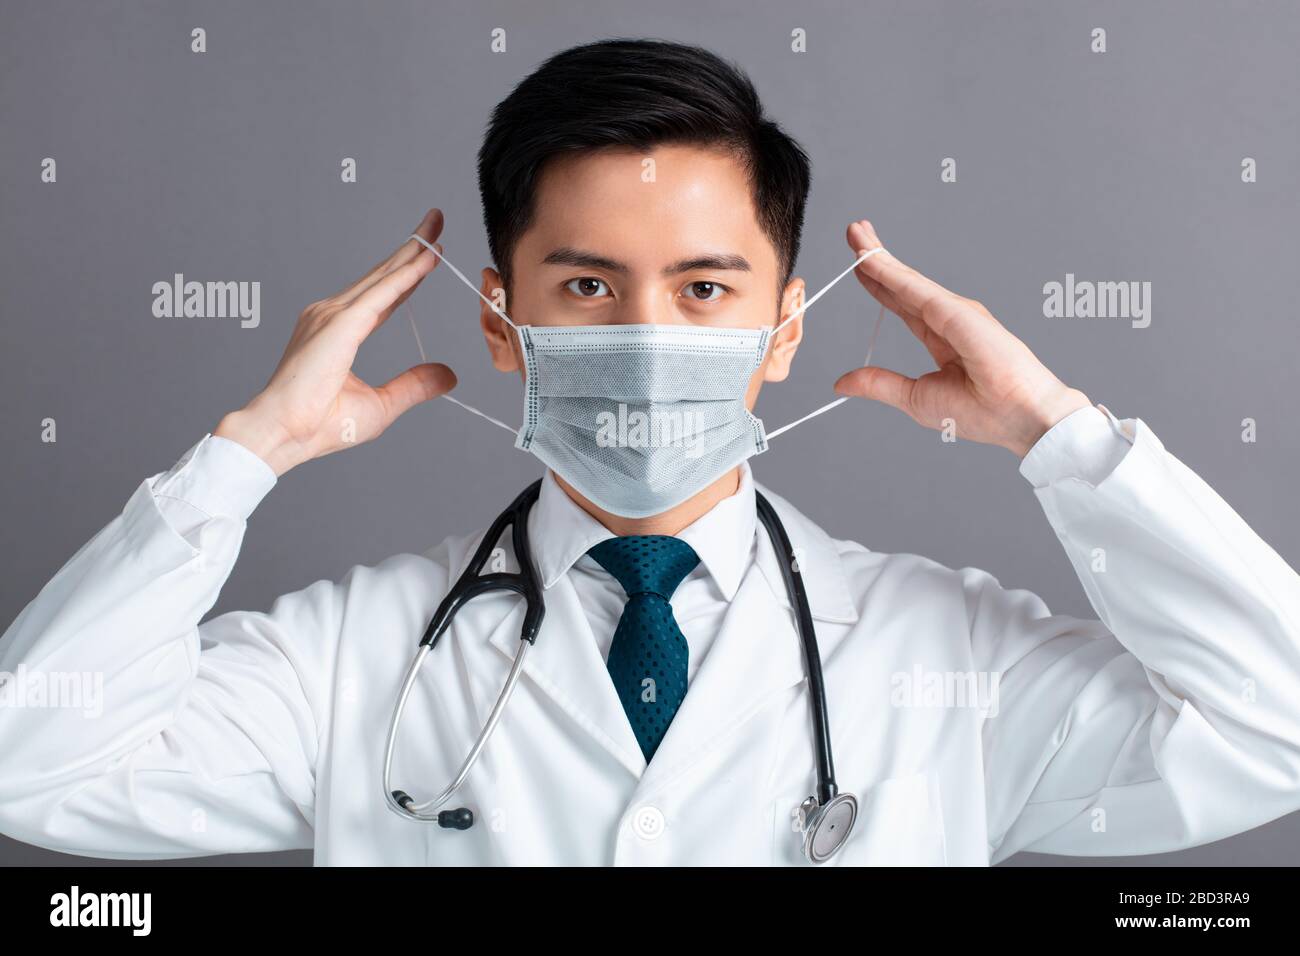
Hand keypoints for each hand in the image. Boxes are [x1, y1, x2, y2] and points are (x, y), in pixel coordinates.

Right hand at [215, 209, 456, 475]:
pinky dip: (406, 276)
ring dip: (412, 252)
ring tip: (436, 228)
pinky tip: (427, 260)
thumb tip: (448, 374)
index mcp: (339, 331)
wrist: (282, 435)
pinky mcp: (338, 325)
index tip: (430, 251)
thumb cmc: (318, 427)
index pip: (384, 294)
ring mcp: (331, 316)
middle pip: (383, 274)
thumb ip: (414, 386)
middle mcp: (332, 315)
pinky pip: (382, 295)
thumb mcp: (381, 406)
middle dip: (412, 246)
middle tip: (436, 219)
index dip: (408, 272)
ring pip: (383, 277)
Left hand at [833, 220, 1089, 457]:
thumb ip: (879, 384)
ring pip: (906, 279)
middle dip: (876, 257)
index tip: (857, 264)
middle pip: (903, 283)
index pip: (904, 304)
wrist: (1021, 418)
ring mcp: (956, 312)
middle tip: (853, 231)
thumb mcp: (915, 398)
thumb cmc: (983, 412)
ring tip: (855, 233)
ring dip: (879, 256)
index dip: (879, 283)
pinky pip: (914, 290)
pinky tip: (870, 260)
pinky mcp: (957, 312)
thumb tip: (842, 382)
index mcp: (943, 339)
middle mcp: (950, 318)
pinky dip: (890, 272)